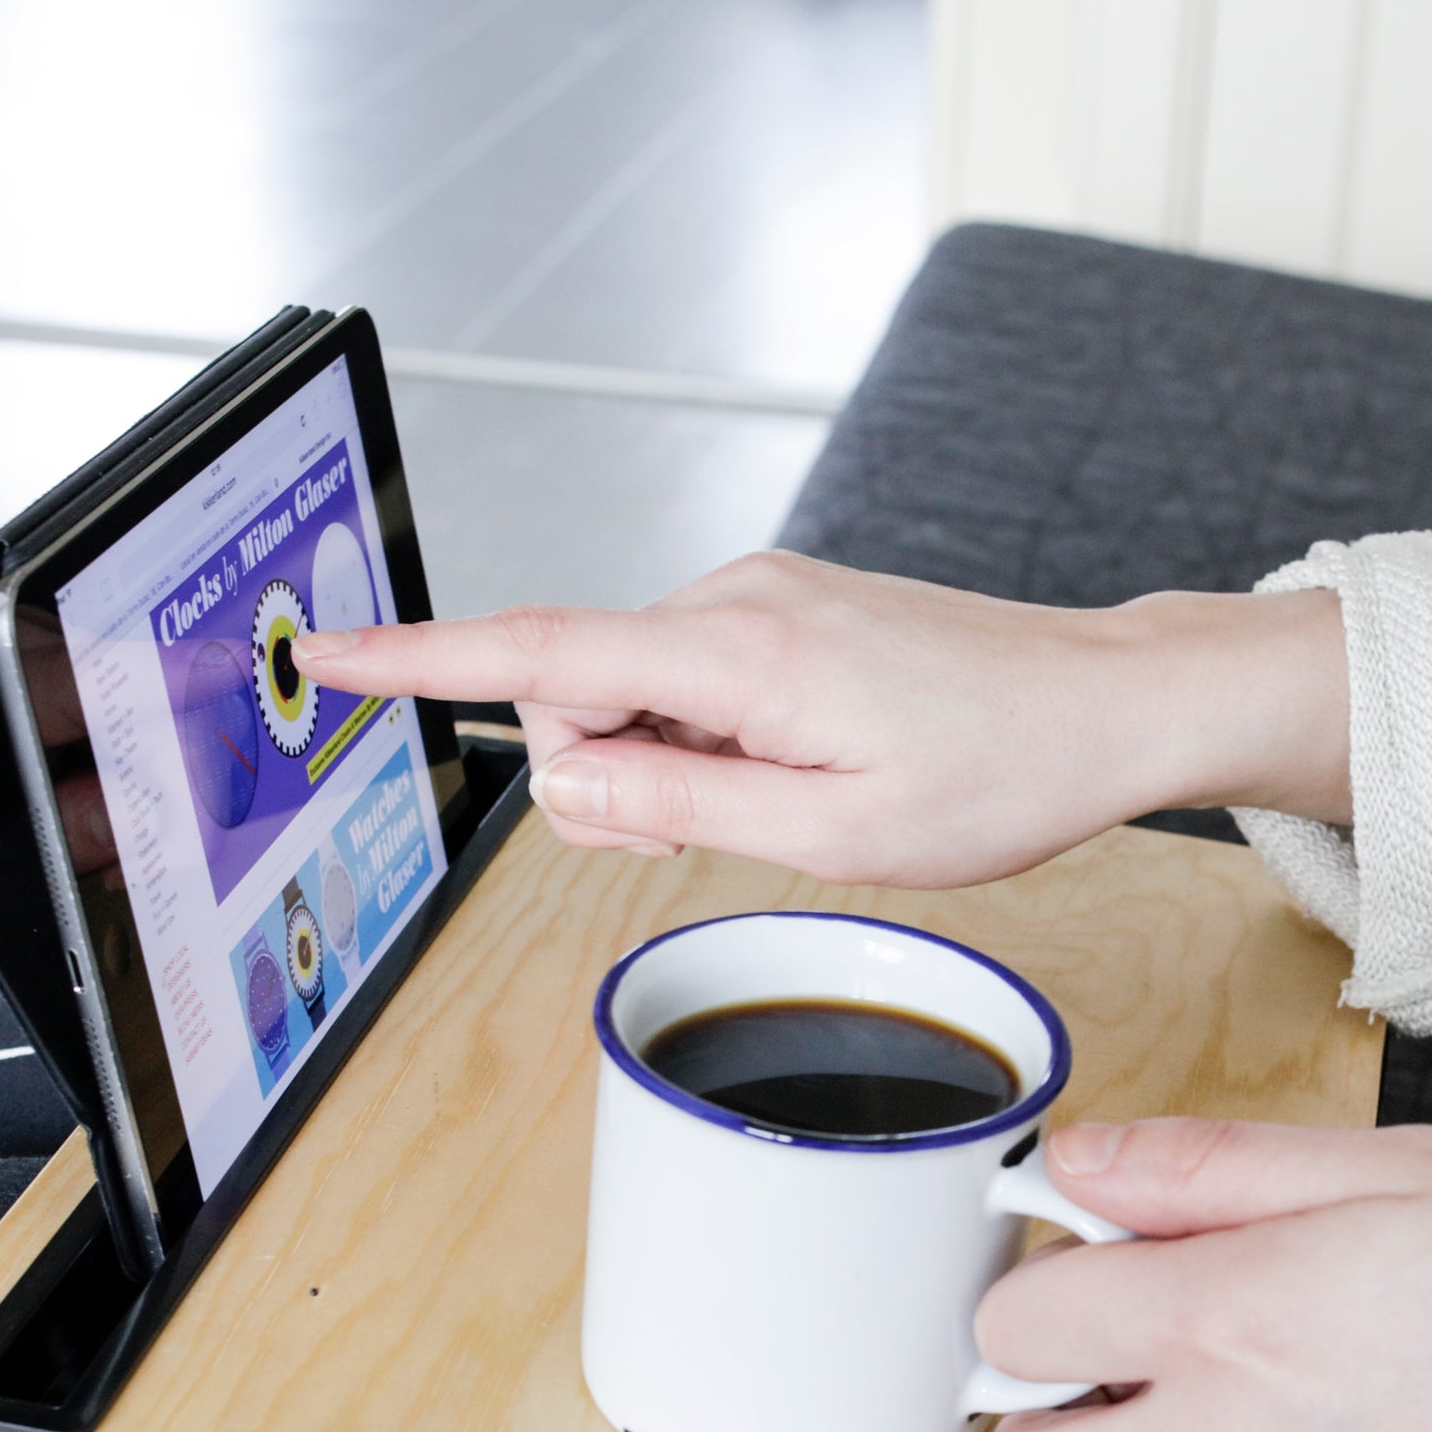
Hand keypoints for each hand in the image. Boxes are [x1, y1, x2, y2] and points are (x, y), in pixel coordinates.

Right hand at [290, 553, 1346, 886]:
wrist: (1101, 707)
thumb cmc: (996, 773)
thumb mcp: (831, 832)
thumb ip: (681, 808)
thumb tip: (564, 782)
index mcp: (737, 651)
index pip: (537, 650)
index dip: (421, 663)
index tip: (330, 659)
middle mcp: (735, 599)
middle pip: (579, 687)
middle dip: (608, 774)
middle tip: (723, 834)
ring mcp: (763, 597)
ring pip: (637, 690)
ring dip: (672, 765)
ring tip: (794, 800)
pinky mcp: (789, 611)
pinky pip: (694, 678)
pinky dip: (710, 739)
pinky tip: (798, 770)